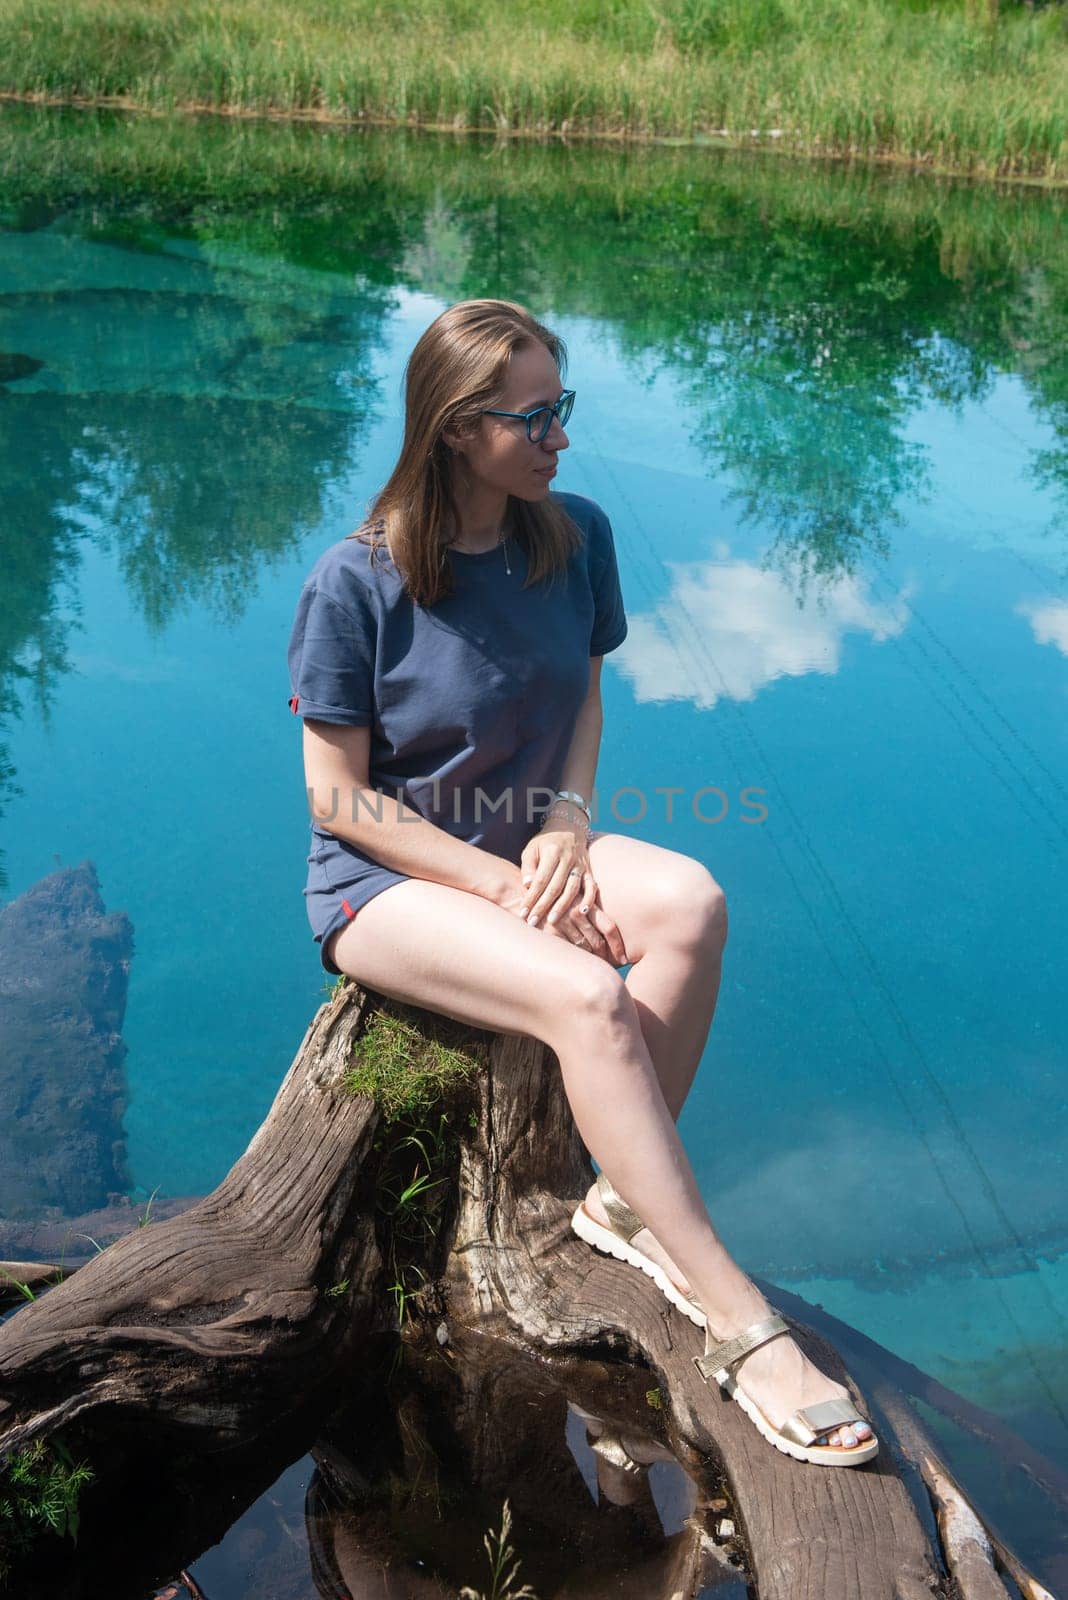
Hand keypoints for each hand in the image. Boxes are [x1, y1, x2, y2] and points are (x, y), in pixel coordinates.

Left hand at [518, 823, 627, 965]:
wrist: (569, 829)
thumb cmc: (545, 843)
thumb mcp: (531, 849)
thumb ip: (528, 867)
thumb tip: (527, 885)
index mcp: (552, 852)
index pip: (540, 879)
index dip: (531, 897)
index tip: (523, 912)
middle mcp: (568, 859)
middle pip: (555, 887)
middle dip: (543, 906)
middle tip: (533, 922)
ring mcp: (581, 865)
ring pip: (572, 889)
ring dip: (562, 907)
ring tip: (552, 922)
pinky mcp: (589, 871)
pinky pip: (591, 887)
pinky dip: (588, 900)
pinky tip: (582, 912)